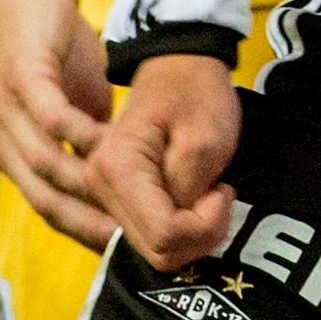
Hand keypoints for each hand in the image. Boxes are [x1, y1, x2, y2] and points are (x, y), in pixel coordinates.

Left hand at [0, 0, 116, 246]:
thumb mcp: (78, 98)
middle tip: (133, 241)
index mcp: (13, 150)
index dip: (84, 231)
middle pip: (45, 200)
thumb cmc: (54, 40)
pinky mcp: (21, 79)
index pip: (48, 207)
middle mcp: (2, 138)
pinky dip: (85, 138)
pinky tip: (117, 146)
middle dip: (89, 224)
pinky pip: (54, 122)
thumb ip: (91, 136)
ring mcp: (6, 110)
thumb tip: (118, 169)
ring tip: (131, 201)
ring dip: (90, 187)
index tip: (126, 248)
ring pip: (48, 166)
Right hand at [91, 53, 242, 270]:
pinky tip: (193, 200)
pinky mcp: (117, 199)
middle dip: (200, 233)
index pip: (165, 236)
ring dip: (192, 232)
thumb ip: (190, 191)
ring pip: (154, 250)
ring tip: (207, 192)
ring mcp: (103, 195)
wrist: (179, 68)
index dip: (205, 226)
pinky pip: (150, 236)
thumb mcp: (206, 139)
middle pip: (157, 251)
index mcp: (116, 170)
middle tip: (219, 194)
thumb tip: (180, 227)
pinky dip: (180, 228)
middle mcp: (98, 188)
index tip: (222, 190)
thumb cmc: (196, 94)